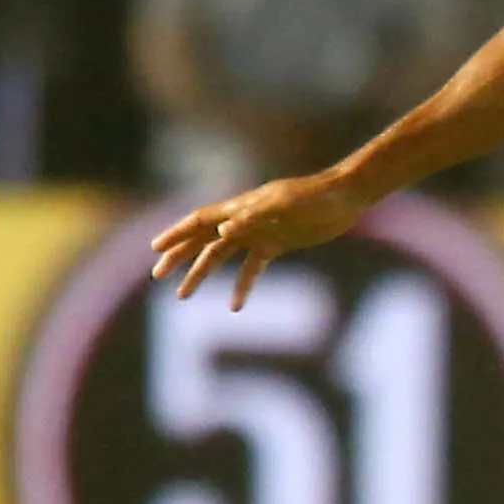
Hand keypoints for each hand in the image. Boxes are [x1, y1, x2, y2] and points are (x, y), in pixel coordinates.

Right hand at [148, 172, 367, 309]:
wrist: (347, 197)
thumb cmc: (316, 197)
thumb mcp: (285, 206)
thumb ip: (254, 217)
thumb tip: (223, 230)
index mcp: (241, 206)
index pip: (200, 220)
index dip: (176, 234)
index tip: (156, 250)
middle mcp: (245, 219)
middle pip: (203, 238)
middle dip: (179, 255)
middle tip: (158, 276)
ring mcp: (260, 231)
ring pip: (222, 255)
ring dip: (202, 273)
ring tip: (183, 296)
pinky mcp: (277, 243)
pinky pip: (253, 267)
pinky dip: (243, 285)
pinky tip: (235, 306)